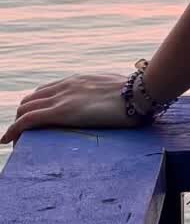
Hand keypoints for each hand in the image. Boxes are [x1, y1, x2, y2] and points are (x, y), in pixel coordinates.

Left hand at [1, 73, 148, 143]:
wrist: (143, 91)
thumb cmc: (139, 93)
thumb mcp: (118, 92)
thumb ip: (109, 95)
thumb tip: (121, 104)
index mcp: (79, 81)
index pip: (46, 91)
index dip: (35, 106)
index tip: (34, 121)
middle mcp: (67, 86)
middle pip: (31, 100)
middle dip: (22, 117)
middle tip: (23, 136)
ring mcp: (64, 97)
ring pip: (25, 109)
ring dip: (17, 125)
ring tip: (16, 142)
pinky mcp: (63, 111)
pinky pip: (28, 119)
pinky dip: (13, 129)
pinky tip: (7, 141)